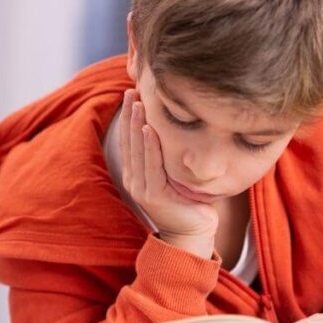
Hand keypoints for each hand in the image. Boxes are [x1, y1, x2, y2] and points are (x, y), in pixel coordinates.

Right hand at [119, 89, 218, 257]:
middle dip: (129, 114)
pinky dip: (148, 146)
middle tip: (131, 90)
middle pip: (129, 140)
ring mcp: (141, 188)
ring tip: (137, 102)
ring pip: (137, 149)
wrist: (194, 233)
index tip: (132, 94)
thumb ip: (170, 157)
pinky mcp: (153, 195)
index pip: (130, 140)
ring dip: (135, 124)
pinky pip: (150, 165)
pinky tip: (147, 129)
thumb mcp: (176, 174)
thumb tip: (179, 129)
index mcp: (137, 174)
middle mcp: (135, 179)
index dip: (129, 117)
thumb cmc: (190, 202)